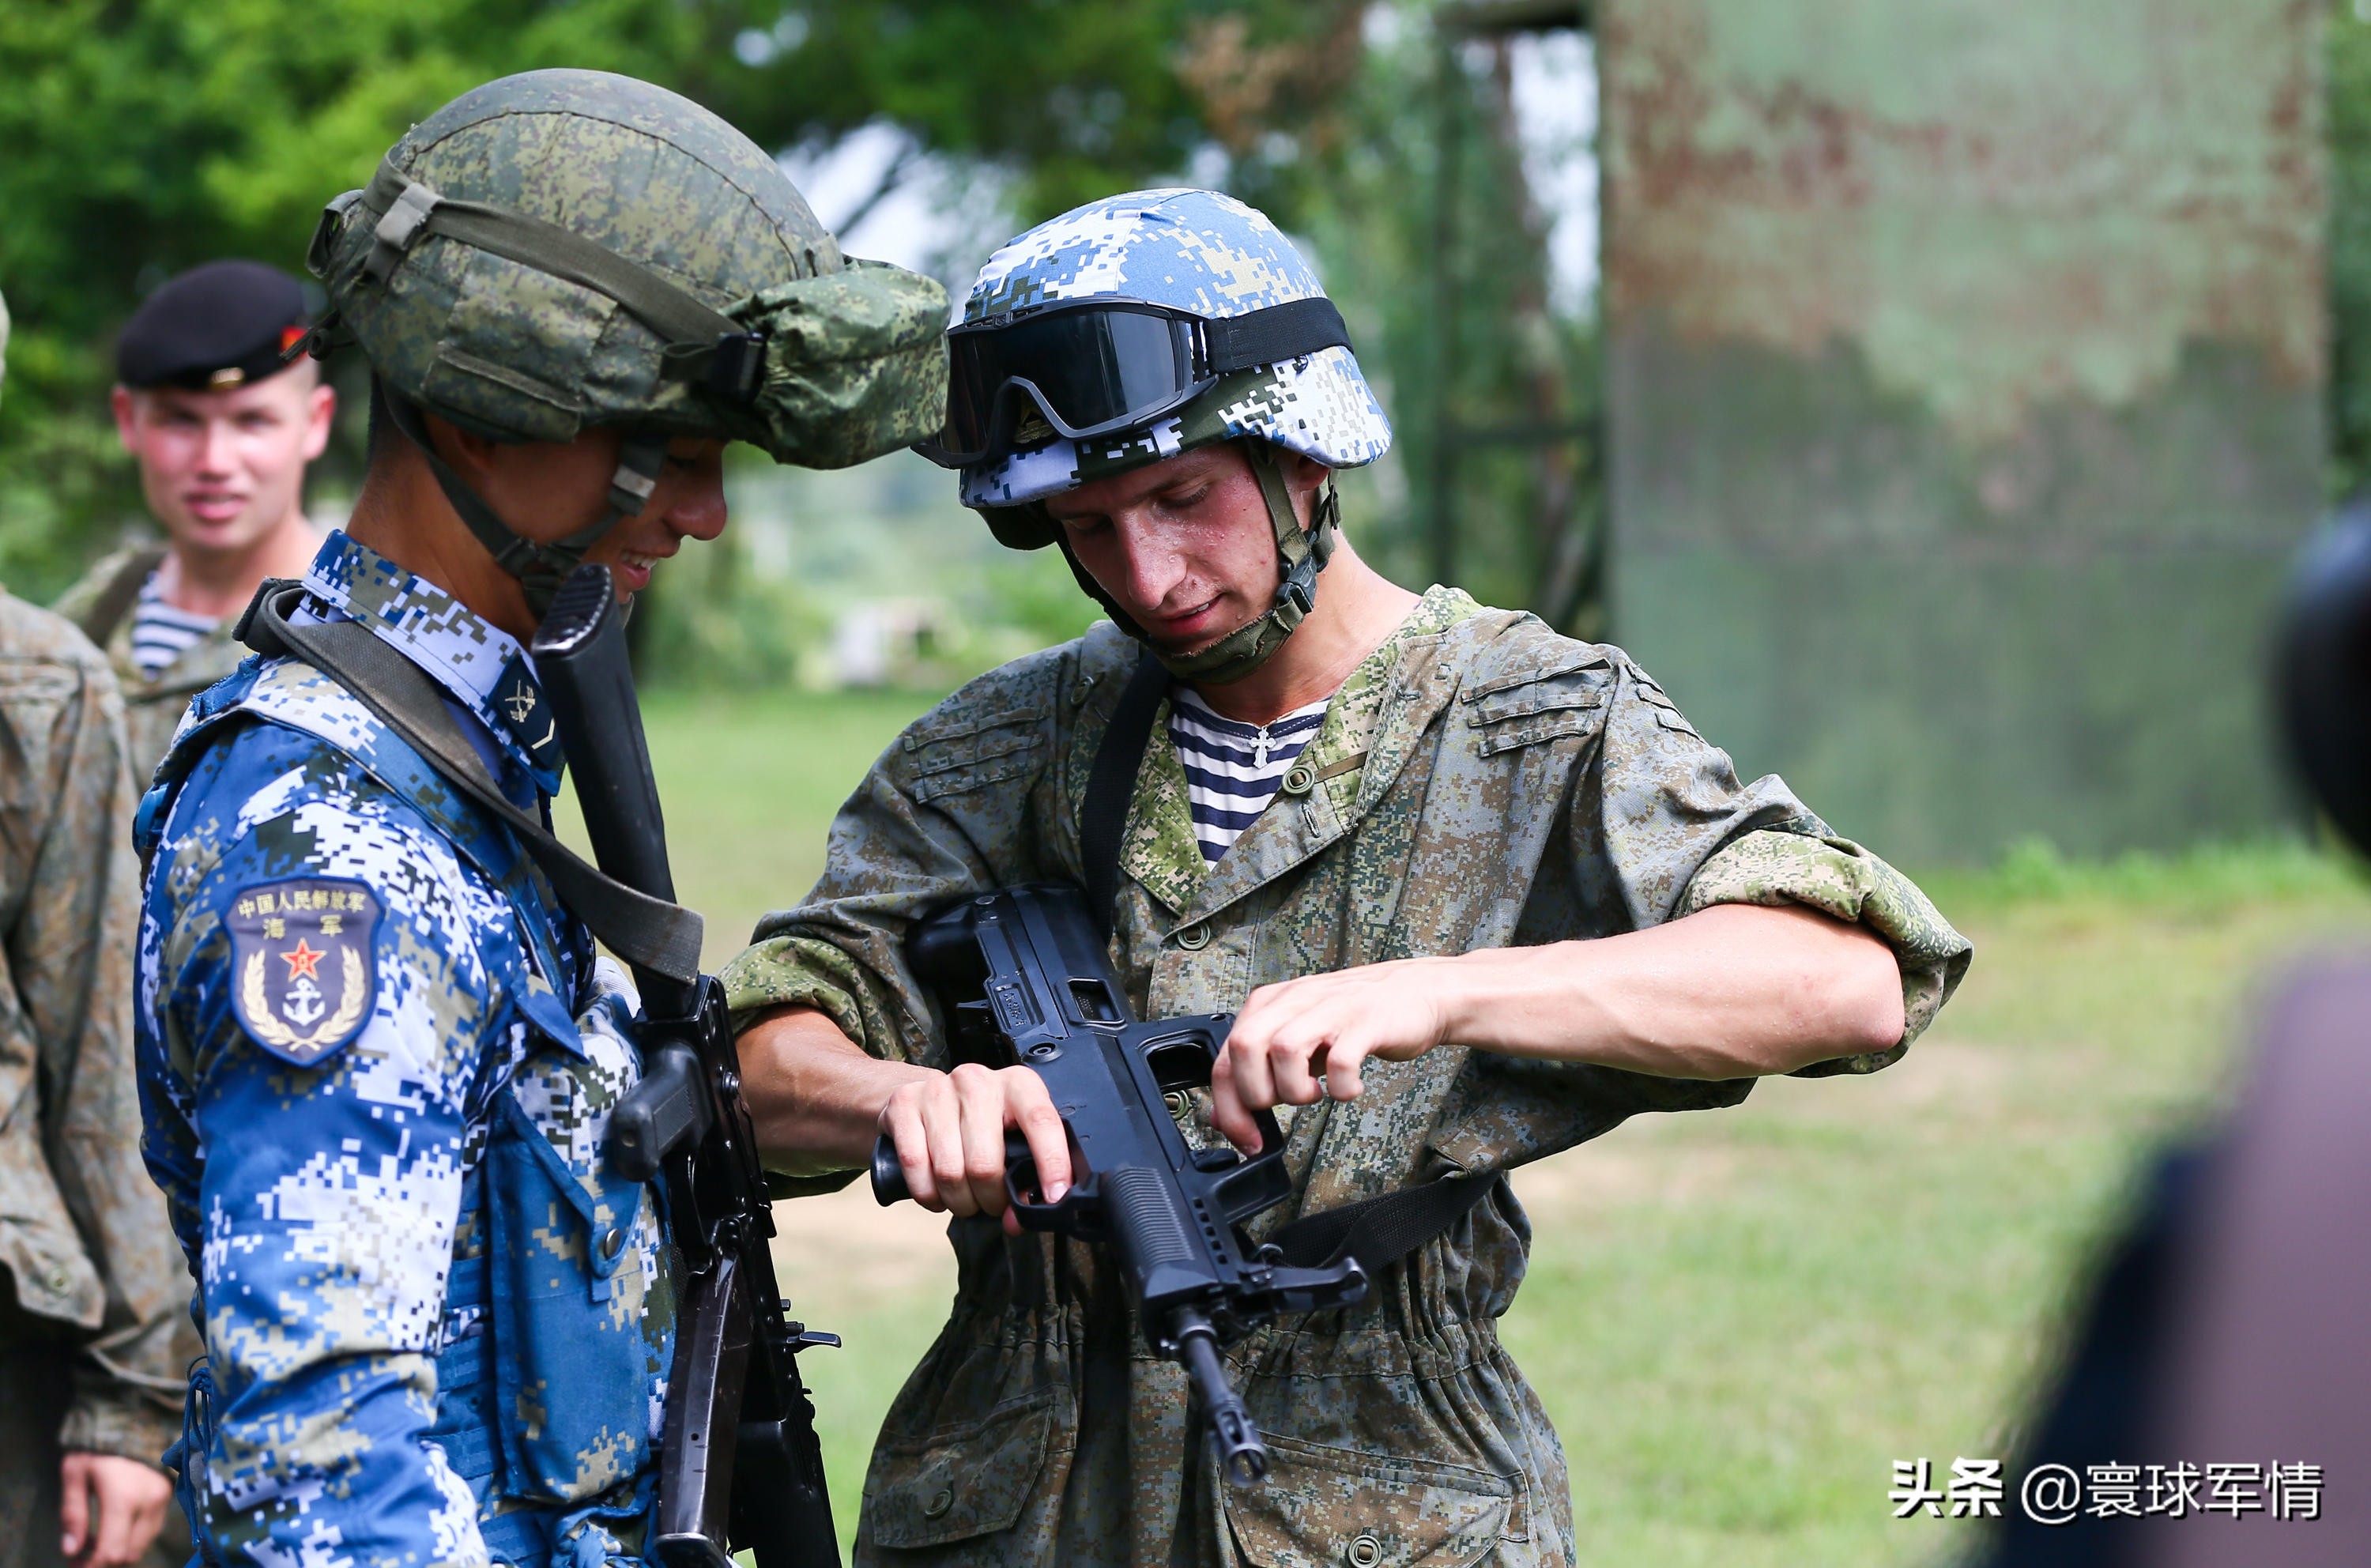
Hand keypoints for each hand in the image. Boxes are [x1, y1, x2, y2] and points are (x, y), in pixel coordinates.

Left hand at [60, 1451, 171, 1567]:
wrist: (133, 1418)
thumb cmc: (98, 1445)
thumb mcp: (75, 1474)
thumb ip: (73, 1514)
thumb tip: (71, 1550)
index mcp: (123, 1498)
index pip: (111, 1552)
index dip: (92, 1567)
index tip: (75, 1566)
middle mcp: (149, 1503)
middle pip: (129, 1555)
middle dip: (103, 1562)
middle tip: (81, 1556)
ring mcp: (162, 1501)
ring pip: (142, 1546)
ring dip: (118, 1552)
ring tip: (95, 1542)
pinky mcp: (168, 1497)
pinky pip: (151, 1532)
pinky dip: (131, 1540)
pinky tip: (114, 1530)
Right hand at [877, 1062, 1072, 1235]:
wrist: (926, 1096)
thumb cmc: (981, 1124)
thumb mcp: (1012, 1137)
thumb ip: (1025, 1175)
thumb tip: (1018, 1219)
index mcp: (1018, 1084)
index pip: (1042, 1122)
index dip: (1051, 1164)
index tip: (1054, 1198)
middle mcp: (977, 1081)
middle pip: (985, 1163)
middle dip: (991, 1200)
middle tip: (992, 1205)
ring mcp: (938, 1090)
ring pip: (949, 1171)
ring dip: (959, 1202)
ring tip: (965, 1200)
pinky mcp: (904, 1104)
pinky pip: (915, 1166)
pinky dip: (927, 1194)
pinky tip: (937, 1194)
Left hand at [1210, 958, 1460, 1150]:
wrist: (1420, 992)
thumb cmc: (1355, 1020)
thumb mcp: (1299, 1041)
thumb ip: (1260, 1071)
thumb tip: (1225, 1116)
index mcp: (1270, 1004)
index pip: (1226, 1058)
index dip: (1229, 1109)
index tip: (1247, 1139)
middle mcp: (1295, 1000)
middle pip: (1244, 1047)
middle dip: (1255, 1095)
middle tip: (1282, 1107)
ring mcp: (1331, 1008)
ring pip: (1284, 1050)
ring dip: (1295, 1089)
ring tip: (1316, 1094)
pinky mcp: (1366, 1020)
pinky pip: (1340, 1060)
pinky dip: (1341, 1087)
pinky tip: (1349, 1089)